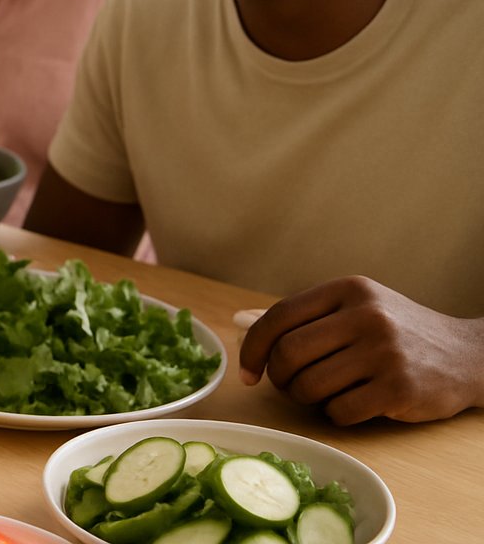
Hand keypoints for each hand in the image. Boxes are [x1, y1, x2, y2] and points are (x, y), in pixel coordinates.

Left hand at [238, 276, 483, 424]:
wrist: (468, 354)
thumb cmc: (397, 332)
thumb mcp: (356, 306)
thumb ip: (305, 316)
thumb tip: (243, 325)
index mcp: (348, 290)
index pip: (279, 317)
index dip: (253, 348)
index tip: (248, 373)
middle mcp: (366, 315)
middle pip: (289, 354)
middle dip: (279, 378)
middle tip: (289, 385)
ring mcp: (384, 351)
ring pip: (310, 386)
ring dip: (307, 398)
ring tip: (325, 393)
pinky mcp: (399, 388)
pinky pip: (339, 412)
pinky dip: (336, 414)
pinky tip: (354, 404)